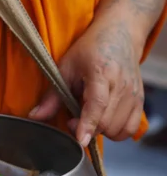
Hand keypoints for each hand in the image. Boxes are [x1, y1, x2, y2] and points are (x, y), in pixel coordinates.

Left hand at [30, 17, 144, 145]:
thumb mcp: (65, 68)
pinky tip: (104, 121)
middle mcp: (122, 85)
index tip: (80, 141)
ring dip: (101, 131)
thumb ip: (51, 96)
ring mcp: (134, 94)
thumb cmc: (91, 49)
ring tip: (90, 116)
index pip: (97, 104)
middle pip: (106, 123)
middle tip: (73, 118)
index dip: (88, 125)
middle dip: (87, 128)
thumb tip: (34, 117)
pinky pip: (130, 129)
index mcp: (102, 72)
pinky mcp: (140, 101)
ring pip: (118, 129)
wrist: (120, 34)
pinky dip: (116, 132)